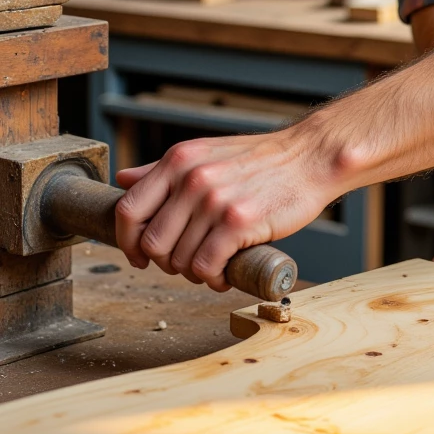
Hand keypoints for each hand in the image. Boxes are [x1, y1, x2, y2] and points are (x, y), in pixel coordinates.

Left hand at [114, 118, 344, 290]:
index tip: (139, 255)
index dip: (127, 241)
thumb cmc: (260, 160)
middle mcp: (191, 178)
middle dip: (166, 263)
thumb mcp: (205, 154)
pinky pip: (206, 267)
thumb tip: (122, 180)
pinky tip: (225, 272)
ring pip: (179, 260)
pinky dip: (213, 279)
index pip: (127, 210)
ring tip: (213, 265)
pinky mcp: (238, 222)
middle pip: (151, 243)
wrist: (310, 158)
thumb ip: (162, 170)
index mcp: (178, 161)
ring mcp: (214, 200)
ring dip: (194, 273)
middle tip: (188, 262)